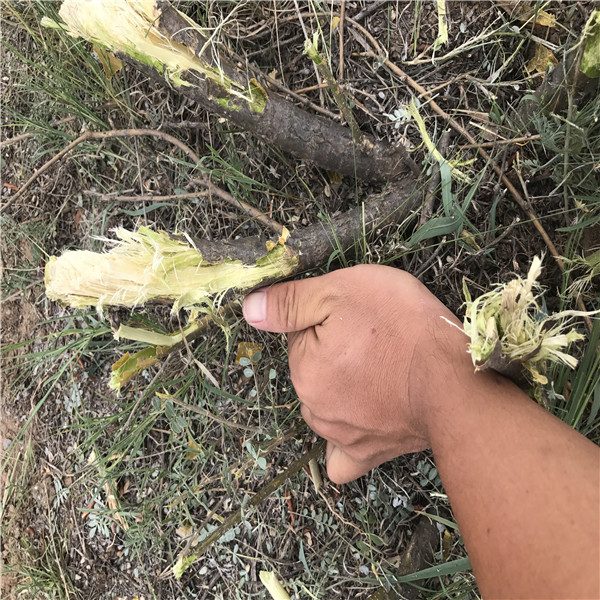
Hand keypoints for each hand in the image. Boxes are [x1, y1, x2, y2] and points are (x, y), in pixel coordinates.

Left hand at [242, 264, 471, 482]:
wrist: (452, 378)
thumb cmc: (400, 326)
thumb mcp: (341, 291)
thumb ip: (290, 301)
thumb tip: (249, 308)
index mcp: (302, 365)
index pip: (301, 335)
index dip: (327, 320)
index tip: (357, 317)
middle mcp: (313, 405)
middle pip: (314, 369)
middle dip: (334, 353)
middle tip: (375, 341)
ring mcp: (338, 434)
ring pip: (326, 405)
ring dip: (342, 390)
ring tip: (380, 375)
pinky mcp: (367, 455)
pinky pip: (341, 460)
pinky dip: (341, 446)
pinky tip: (353, 429)